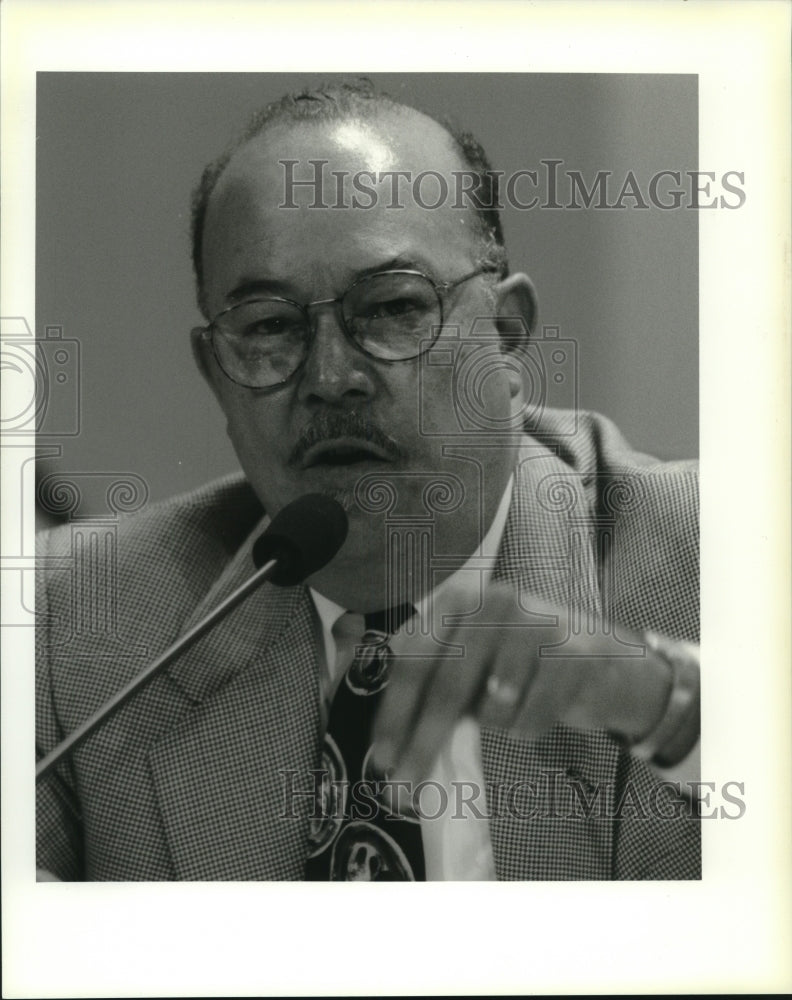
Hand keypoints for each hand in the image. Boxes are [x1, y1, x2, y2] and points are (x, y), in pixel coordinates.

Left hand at [371, 578, 673, 783]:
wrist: (610, 662)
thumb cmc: (526, 665)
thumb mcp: (474, 661)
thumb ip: (433, 681)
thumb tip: (388, 745)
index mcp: (460, 599)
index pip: (413, 662)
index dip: (395, 714)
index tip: (380, 761)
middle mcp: (495, 601)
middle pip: (445, 688)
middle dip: (422, 744)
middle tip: (403, 790)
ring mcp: (536, 624)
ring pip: (491, 708)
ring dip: (496, 723)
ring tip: (512, 706)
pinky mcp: (574, 654)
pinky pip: (530, 718)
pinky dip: (528, 726)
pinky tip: (541, 707)